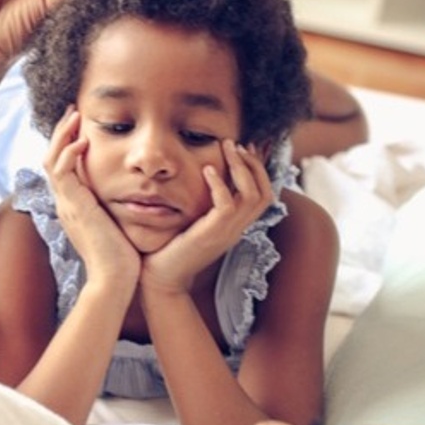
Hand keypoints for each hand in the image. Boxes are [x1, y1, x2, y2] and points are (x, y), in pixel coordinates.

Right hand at [44, 106, 141, 288]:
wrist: (115, 279)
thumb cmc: (122, 257)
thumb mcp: (118, 224)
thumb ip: (117, 207)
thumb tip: (132, 194)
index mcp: (74, 206)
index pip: (62, 168)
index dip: (68, 144)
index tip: (81, 126)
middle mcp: (65, 203)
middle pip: (52, 158)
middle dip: (61, 133)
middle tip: (73, 111)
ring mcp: (67, 205)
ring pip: (52, 160)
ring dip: (63, 135)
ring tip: (75, 115)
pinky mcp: (74, 206)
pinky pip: (62, 172)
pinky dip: (70, 153)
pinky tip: (83, 141)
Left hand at [141, 142, 273, 295]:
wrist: (160, 280)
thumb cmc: (170, 250)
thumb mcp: (193, 223)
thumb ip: (203, 206)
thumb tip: (201, 178)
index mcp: (235, 227)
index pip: (263, 195)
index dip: (257, 169)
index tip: (243, 149)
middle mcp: (236, 230)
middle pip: (265, 192)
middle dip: (253, 163)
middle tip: (235, 144)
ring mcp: (226, 234)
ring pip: (251, 196)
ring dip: (240, 167)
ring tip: (226, 148)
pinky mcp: (210, 235)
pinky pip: (226, 205)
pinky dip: (220, 184)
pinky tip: (207, 170)